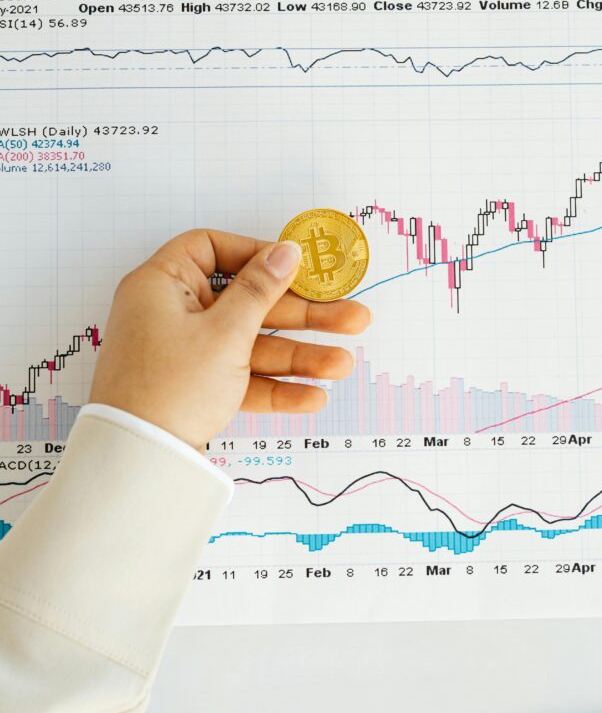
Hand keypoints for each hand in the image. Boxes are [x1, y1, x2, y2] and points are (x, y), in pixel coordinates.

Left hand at [89, 229, 370, 449]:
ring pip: (251, 344)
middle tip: (351, 318)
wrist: (139, 463)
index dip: (257, 254)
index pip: (212, 249)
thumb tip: (286, 252)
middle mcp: (172, 314)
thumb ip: (261, 289)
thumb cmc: (170, 388)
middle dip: (302, 316)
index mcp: (163, 285)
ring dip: (298, 355)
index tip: (297, 266)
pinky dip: (274, 386)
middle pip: (247, 302)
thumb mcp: (225, 332)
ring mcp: (185, 354)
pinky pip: (241, 377)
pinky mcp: (195, 389)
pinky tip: (313, 395)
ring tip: (343, 364)